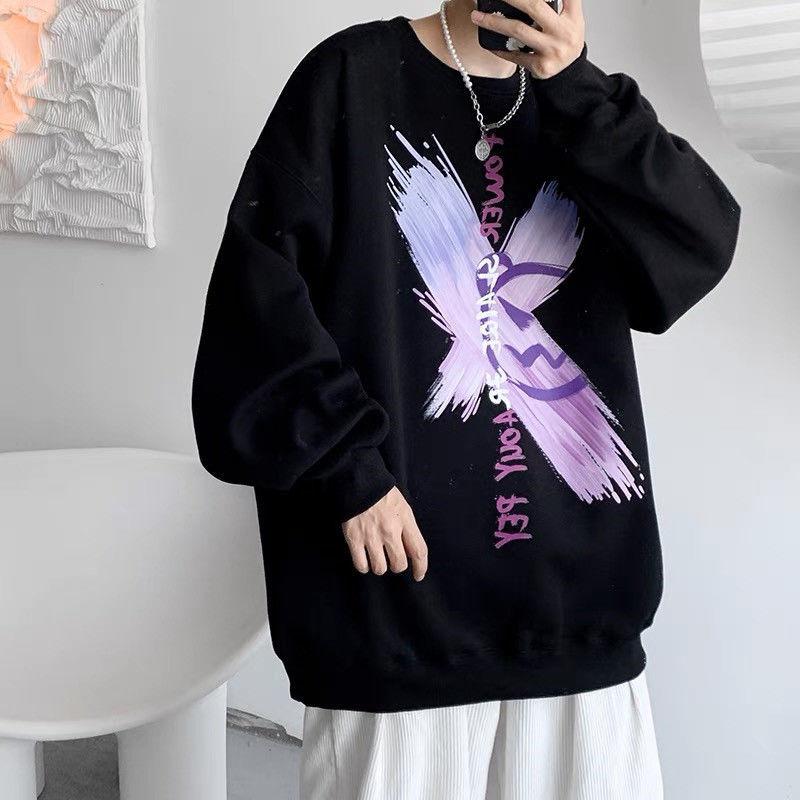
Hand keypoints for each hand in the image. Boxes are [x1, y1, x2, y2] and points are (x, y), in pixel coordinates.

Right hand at [342, 486, 428, 580]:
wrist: (358, 483)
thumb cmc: (383, 495)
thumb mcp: (403, 507)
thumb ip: (409, 529)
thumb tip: (411, 553)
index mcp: (405, 521)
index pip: (419, 551)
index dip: (421, 567)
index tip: (418, 575)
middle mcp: (390, 531)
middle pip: (399, 564)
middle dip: (397, 566)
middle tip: (393, 559)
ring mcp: (371, 536)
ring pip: (380, 568)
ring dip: (380, 566)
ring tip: (378, 557)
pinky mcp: (354, 538)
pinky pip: (361, 565)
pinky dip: (364, 566)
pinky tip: (365, 559)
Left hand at [470, 0, 584, 79]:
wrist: (569, 72)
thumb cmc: (565, 40)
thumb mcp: (572, 18)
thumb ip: (560, 2)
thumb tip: (524, 1)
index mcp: (572, 16)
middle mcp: (563, 32)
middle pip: (534, 6)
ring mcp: (551, 51)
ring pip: (518, 31)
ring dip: (494, 22)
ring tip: (476, 16)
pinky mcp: (540, 66)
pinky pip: (515, 55)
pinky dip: (500, 49)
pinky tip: (488, 42)